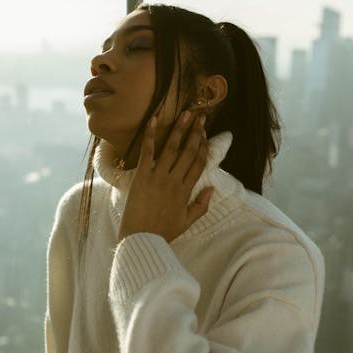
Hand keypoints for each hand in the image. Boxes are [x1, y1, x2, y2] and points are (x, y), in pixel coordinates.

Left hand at [117, 110, 213, 243]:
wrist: (140, 239)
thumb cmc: (162, 232)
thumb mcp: (187, 222)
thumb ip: (201, 205)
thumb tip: (212, 190)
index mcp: (186, 191)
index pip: (199, 163)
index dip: (203, 145)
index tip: (205, 132)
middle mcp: (174, 180)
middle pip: (188, 151)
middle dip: (195, 132)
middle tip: (200, 116)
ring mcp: (158, 177)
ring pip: (172, 148)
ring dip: (179, 128)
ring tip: (185, 113)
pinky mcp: (142, 176)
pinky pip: (147, 151)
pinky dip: (150, 134)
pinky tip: (153, 119)